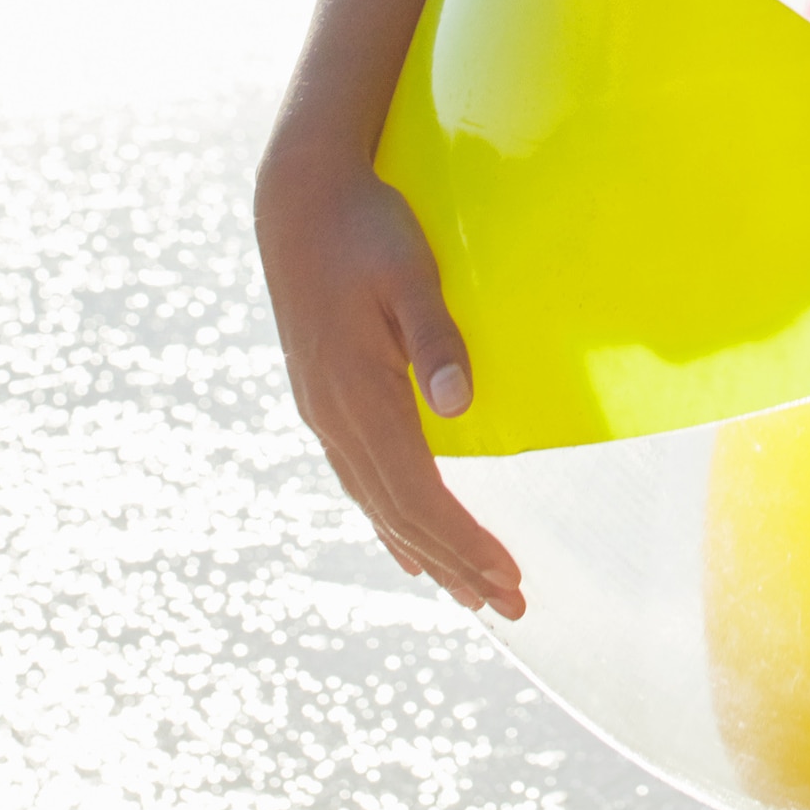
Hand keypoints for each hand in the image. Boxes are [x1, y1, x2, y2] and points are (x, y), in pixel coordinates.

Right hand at [258, 159, 522, 617]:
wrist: (299, 202)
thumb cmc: (367, 229)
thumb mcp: (411, 272)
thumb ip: (436, 337)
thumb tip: (459, 405)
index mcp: (359, 395)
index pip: (418, 493)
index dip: (463, 541)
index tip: (507, 577)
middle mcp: (336, 418)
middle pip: (400, 514)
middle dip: (457, 565)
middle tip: (510, 607)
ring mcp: (325, 413)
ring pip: (377, 504)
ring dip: (427, 552)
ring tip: (469, 594)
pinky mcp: (324, 400)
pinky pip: (360, 481)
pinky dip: (390, 521)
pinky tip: (407, 547)